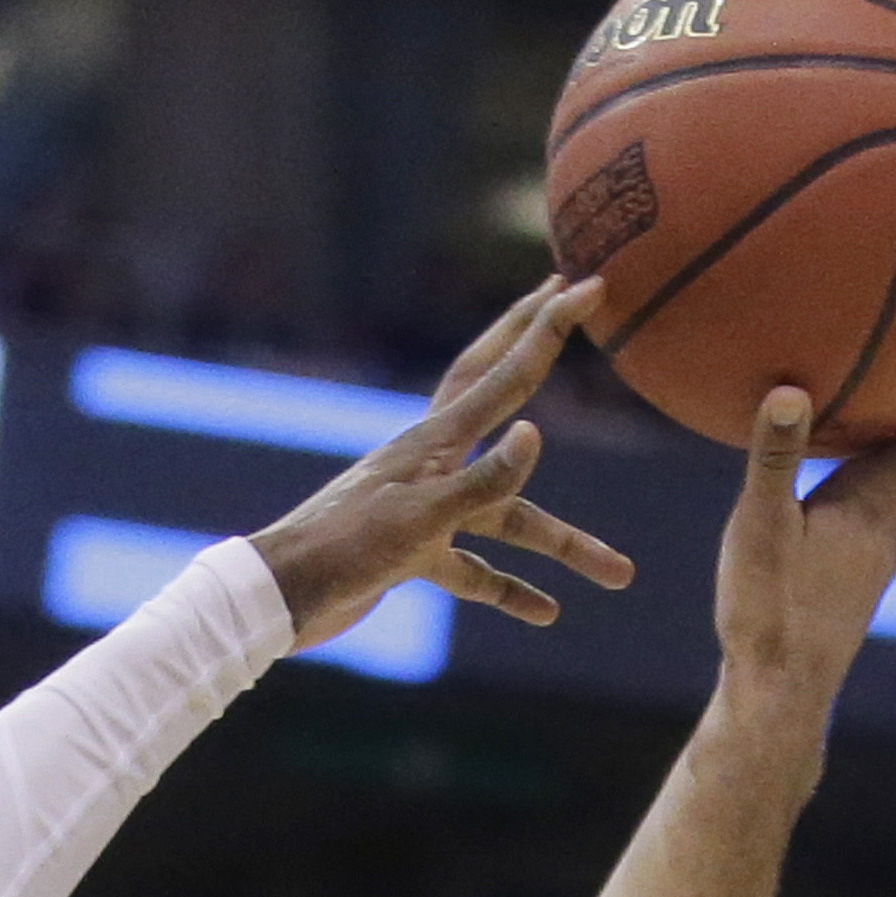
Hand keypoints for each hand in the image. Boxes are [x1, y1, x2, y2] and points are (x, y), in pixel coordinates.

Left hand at [252, 277, 635, 650]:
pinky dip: (509, 589)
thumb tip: (537, 433)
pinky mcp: (413, 553)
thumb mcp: (420, 519)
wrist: (277, 602)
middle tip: (576, 305)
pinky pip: (475, 571)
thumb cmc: (342, 554)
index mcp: (436, 442)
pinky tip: (546, 613)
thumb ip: (482, 480)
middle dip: (539, 351)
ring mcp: (426, 507)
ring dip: (561, 546)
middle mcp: (435, 463)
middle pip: (503, 399)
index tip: (590, 283)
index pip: (506, 373)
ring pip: (509, 517)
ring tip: (618, 572)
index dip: (549, 328)